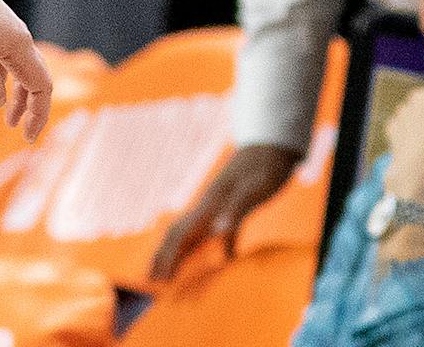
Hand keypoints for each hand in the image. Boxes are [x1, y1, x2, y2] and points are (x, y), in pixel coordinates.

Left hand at [0, 0, 54, 140]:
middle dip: (33, 109)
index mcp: (18, 46)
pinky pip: (9, 61)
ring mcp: (9, 34)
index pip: (41, 87)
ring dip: (19, 97)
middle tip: (24, 135)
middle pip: (37, 80)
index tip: (28, 137)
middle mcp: (20, 40)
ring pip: (22, 71)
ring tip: (8, 120)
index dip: (39, 114)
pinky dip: (7, 81)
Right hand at [150, 143, 301, 279]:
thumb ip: (236, 209)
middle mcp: (209, 205)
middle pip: (179, 233)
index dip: (168, 256)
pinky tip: (223, 258)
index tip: (157, 278)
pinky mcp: (232, 205)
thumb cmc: (266, 167)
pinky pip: (215, 231)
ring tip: (172, 271)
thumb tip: (218, 232)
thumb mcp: (255, 189)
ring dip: (180, 253)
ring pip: (193, 232)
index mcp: (211, 204)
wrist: (273, 144)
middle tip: (150, 279)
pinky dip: (212, 247)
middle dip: (163, 256)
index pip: (181, 233)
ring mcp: (219, 205)